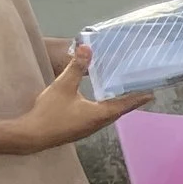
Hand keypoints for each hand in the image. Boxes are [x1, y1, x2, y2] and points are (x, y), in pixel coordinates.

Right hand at [14, 46, 150, 149]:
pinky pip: (98, 118)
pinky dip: (104, 109)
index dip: (137, 97)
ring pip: (108, 115)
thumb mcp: (63, 86)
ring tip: (122, 94)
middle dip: (129, 100)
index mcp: (100, 114)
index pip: (125, 104)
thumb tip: (87, 48)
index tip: (151, 93)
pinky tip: (99, 103)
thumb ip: (76, 67)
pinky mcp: (80, 130)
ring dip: (116, 105)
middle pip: (119, 110)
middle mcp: (99, 123)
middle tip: (138, 90)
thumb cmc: (50, 112)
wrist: (31, 135)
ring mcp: (89, 128)